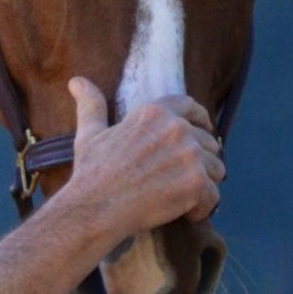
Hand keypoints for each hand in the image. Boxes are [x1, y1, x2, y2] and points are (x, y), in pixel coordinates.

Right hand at [63, 78, 223, 239]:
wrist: (94, 207)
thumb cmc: (91, 172)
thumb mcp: (90, 133)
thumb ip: (92, 105)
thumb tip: (76, 81)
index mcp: (154, 113)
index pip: (190, 106)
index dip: (201, 118)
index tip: (204, 128)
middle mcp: (176, 129)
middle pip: (207, 142)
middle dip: (199, 161)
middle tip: (180, 179)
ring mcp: (189, 156)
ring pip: (216, 169)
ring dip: (204, 184)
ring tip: (183, 196)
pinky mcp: (195, 183)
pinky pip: (213, 196)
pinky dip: (201, 208)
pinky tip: (184, 212)